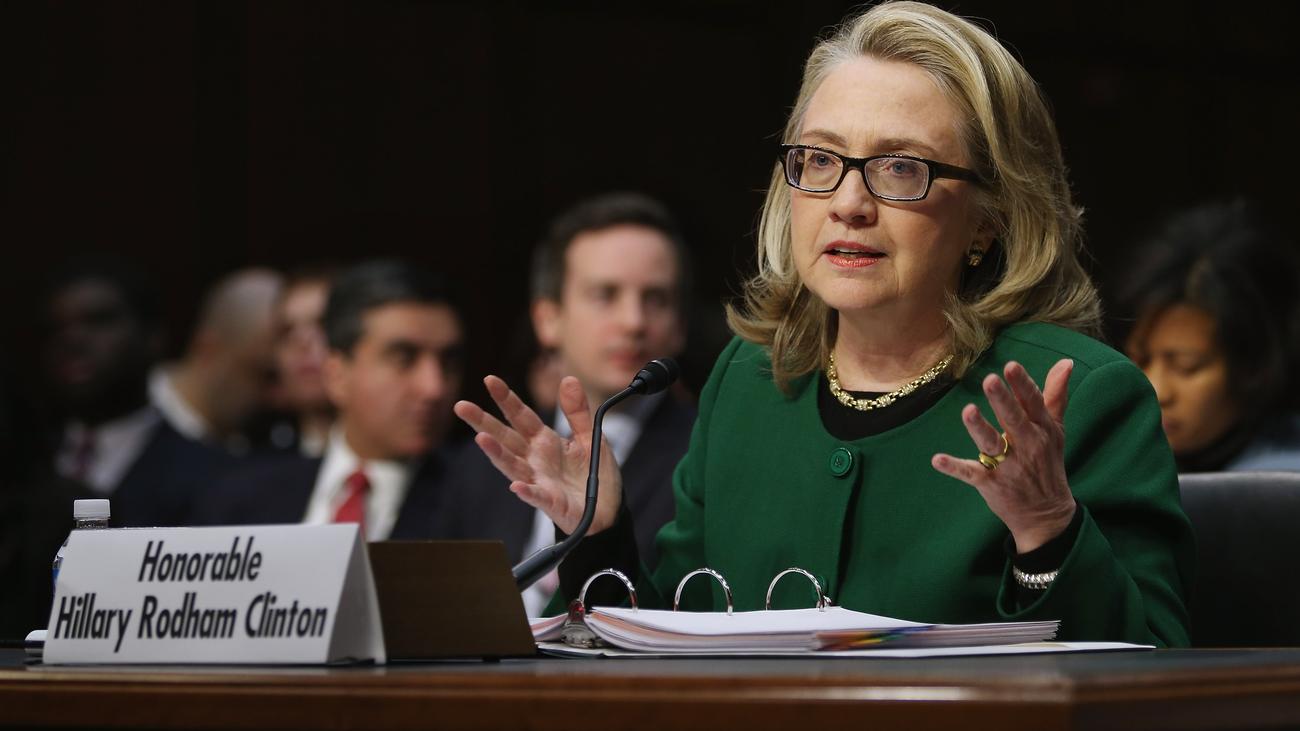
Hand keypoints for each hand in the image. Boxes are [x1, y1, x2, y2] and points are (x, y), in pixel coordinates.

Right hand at [452, 375, 621, 534]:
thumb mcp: (590, 436)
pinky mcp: (551, 503)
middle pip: (505, 437)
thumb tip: (569, 378)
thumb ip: (578, 411)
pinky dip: (526, 491)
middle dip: (483, 422)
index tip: (489, 379)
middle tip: (461, 406)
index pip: (520, 416)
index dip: (505, 398)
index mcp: (543, 441)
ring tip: (480, 438)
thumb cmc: (593, 474)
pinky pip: (537, 496)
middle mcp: (535, 459)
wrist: (608, 511)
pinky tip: (516, 485)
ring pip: (512, 465)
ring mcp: (539, 481)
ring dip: (496, 453)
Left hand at [931, 359, 1076, 553]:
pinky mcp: (990, 484)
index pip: (1033, 403)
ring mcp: (1008, 466)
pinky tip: (937, 460)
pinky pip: (970, 473)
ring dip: (979, 428)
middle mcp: (1027, 446)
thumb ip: (1055, 395)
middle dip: (1002, 401)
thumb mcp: (1055, 430)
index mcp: (1042, 430)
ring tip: (968, 411)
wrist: (1047, 515)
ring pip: (991, 444)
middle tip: (990, 381)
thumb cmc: (1048, 463)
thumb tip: (1066, 361)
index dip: (1022, 385)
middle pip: (1013, 420)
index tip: (1011, 366)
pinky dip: (954, 467)